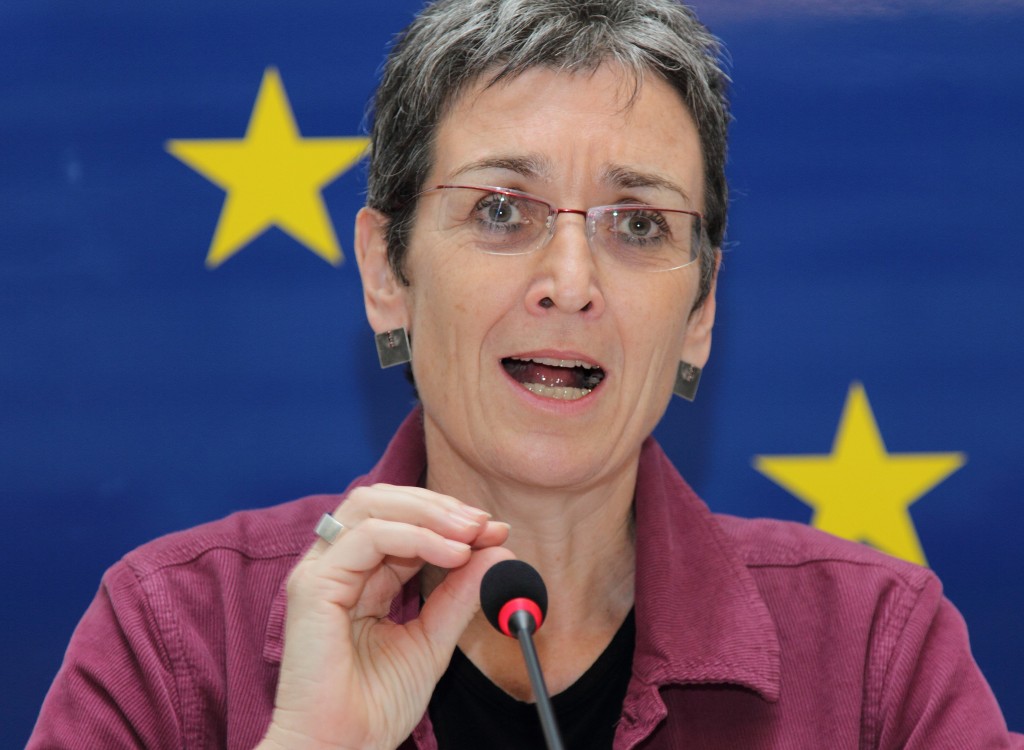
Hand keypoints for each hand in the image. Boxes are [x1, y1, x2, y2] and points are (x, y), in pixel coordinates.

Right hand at [258, 484, 511, 749]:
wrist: (344, 749)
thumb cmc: (375, 706)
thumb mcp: (433, 639)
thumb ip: (459, 594)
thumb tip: (496, 553)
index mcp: (359, 574)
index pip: (401, 521)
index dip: (448, 518)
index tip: (496, 531)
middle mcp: (335, 565)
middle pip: (382, 500)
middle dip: (439, 505)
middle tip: (484, 523)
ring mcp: (320, 571)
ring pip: (371, 505)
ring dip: (430, 512)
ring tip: (471, 533)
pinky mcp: (314, 586)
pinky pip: (368, 538)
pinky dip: (416, 536)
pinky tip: (452, 554)